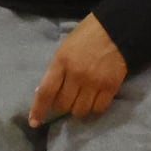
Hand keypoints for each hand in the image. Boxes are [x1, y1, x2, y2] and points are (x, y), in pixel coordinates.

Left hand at [28, 13, 128, 127]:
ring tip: (80, 99)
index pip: (46, 91)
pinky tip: (93, 100)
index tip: (34, 122)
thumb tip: (45, 91)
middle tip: (65, 99)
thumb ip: (56, 69)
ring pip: (80, 110)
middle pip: (63, 104)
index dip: (38, 109)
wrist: (116, 29)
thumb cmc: (86, 35)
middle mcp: (76, 75)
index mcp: (61, 61)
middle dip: (61, 106)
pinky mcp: (110, 87)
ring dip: (77, 108)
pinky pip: (98, 109)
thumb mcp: (64, 48)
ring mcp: (94, 82)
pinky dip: (94, 108)